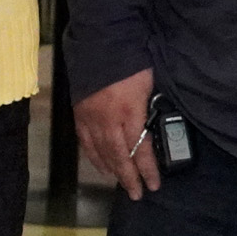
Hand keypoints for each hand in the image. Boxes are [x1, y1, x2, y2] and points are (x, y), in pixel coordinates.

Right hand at [73, 68, 161, 200]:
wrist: (99, 41)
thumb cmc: (131, 60)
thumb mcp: (150, 84)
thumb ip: (151, 108)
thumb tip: (157, 128)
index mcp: (129, 111)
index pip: (140, 149)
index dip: (147, 169)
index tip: (155, 184)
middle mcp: (108, 118)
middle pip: (119, 156)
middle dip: (129, 177)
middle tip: (138, 194)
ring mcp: (91, 117)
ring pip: (101, 152)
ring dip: (112, 171)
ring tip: (122, 184)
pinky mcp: (79, 113)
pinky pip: (86, 141)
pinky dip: (93, 157)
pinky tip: (101, 166)